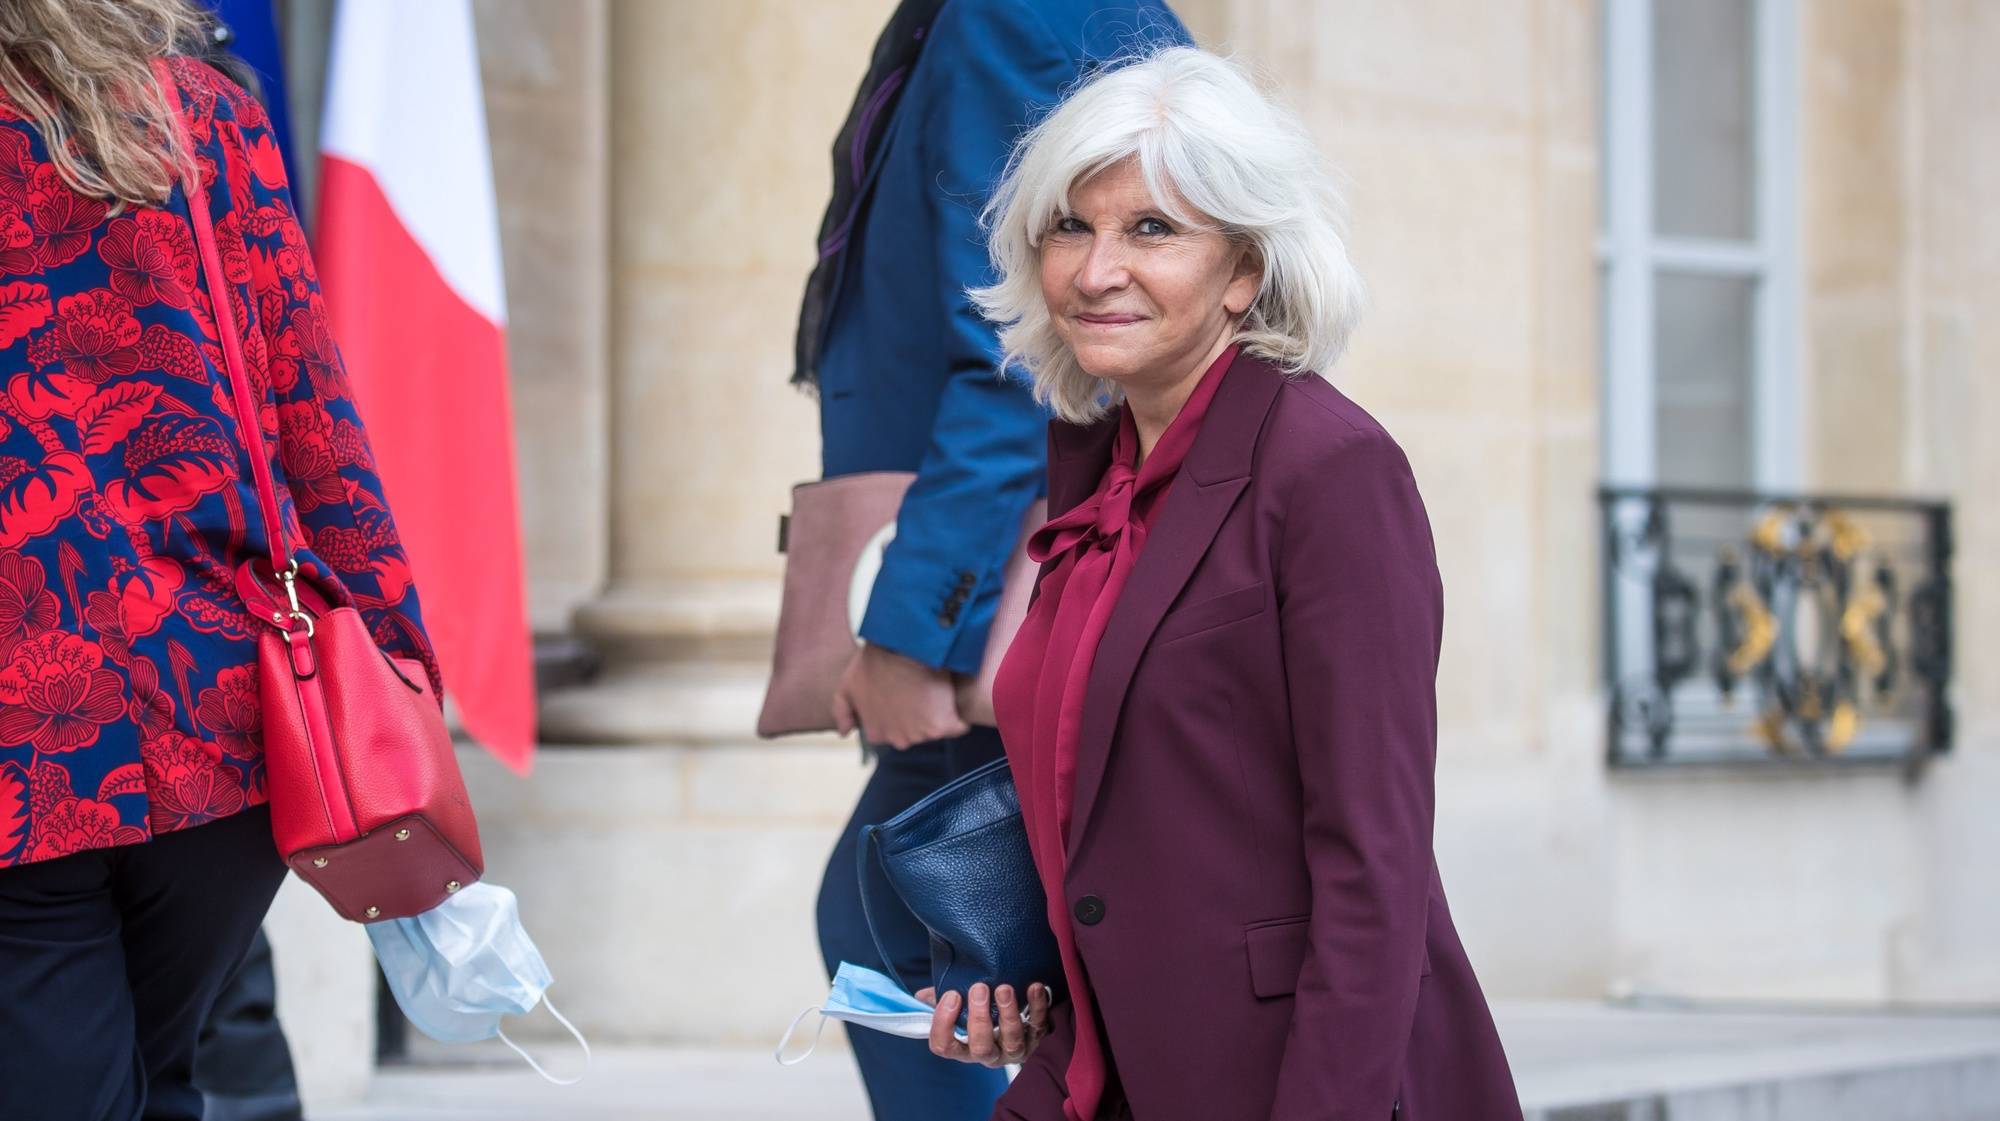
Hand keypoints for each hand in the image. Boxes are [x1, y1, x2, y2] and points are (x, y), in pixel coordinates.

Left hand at [833, 643, 969, 749]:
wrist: (902, 645)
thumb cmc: (874, 660)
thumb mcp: (848, 684)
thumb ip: (842, 711)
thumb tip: (844, 732)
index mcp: (876, 732)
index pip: (893, 731)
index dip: (900, 712)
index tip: (904, 695)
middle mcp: (897, 739)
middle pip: (915, 732)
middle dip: (919, 716)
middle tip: (921, 690)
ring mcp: (920, 735)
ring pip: (935, 729)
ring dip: (938, 713)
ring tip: (935, 690)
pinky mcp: (942, 727)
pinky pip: (958, 726)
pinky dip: (958, 715)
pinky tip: (951, 698)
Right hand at [918, 982, 1050, 1067]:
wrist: (1018, 1010)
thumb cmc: (982, 1010)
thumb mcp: (959, 1006)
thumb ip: (939, 1000)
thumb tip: (920, 996)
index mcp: (964, 1047)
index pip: (945, 1047)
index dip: (944, 1025)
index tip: (951, 995)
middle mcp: (989, 1054)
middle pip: (981, 1048)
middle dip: (979, 1019)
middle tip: (979, 988)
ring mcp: (1014, 1049)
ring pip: (1011, 1042)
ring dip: (1008, 1014)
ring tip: (1004, 988)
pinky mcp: (1037, 1037)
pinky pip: (1040, 1026)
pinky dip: (1038, 1007)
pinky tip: (1035, 988)